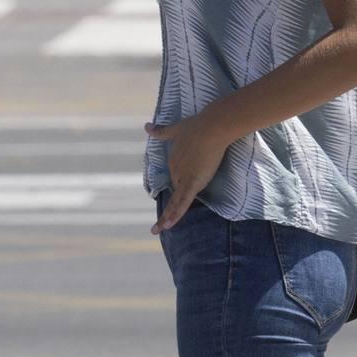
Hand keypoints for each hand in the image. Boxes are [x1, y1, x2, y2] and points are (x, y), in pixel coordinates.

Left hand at [145, 112, 231, 233]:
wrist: (212, 127)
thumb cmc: (198, 126)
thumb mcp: (177, 128)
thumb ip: (161, 131)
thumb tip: (145, 126)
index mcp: (173, 160)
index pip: (176, 176)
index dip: (180, 182)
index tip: (181, 190)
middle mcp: (176, 170)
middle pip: (176, 190)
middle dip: (170, 207)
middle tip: (159, 224)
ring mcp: (184, 177)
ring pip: (174, 202)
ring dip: (166, 217)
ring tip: (156, 230)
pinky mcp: (194, 182)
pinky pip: (183, 202)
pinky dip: (175, 214)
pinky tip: (168, 225)